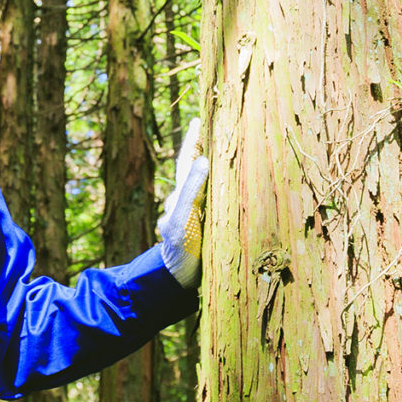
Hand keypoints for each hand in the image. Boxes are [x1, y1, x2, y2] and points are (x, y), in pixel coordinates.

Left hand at [156, 119, 208, 288]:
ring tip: (226, 161)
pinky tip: (225, 197)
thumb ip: (191, 190)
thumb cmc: (178, 249)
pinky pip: (209, 206)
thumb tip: (203, 159)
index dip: (194, 140)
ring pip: (203, 189)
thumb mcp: (182, 218)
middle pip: (195, 171)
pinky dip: (215, 197)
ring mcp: (193, 216)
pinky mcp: (201, 230)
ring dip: (211, 176)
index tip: (199, 119)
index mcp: (180, 194)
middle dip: (204, 153)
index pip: (188, 160)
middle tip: (217, 134)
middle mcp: (186, 201)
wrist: (175, 282)